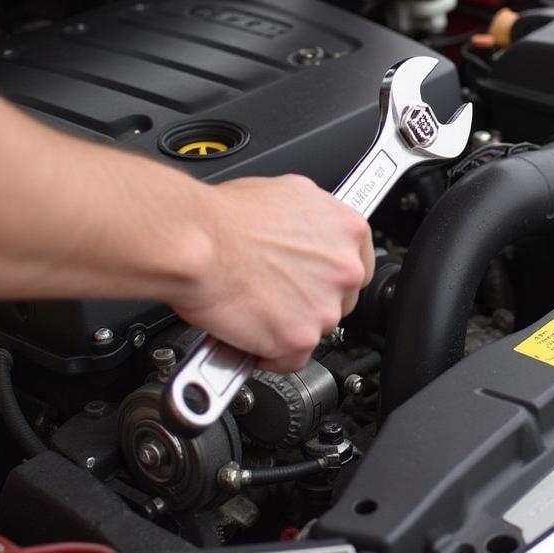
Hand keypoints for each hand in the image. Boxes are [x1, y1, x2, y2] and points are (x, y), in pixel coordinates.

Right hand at [173, 175, 373, 373]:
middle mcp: (344, 268)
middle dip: (312, 300)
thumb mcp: (287, 193)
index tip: (318, 279)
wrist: (195, 242)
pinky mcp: (298, 337)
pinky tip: (253, 336)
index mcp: (348, 229)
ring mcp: (324, 305)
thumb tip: (309, 229)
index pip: (358, 264)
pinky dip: (272, 355)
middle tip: (279, 293)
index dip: (333, 275)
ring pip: (318, 328)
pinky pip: (292, 358)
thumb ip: (313, 219)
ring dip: (291, 325)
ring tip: (258, 310)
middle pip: (341, 299)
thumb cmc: (227, 216)